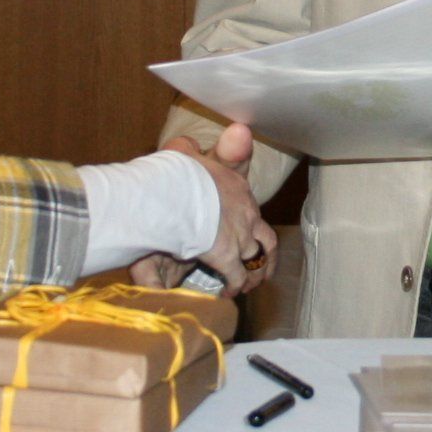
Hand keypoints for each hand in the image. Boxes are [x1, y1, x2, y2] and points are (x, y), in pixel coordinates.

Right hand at [166, 124, 275, 296]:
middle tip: (261, 268)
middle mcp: (244, 209)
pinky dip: (236, 286)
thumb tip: (210, 138)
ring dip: (256, 272)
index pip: (250, 199)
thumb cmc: (168, 172)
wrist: (166, 193)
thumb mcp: (178, 153)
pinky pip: (238, 275)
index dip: (250, 215)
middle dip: (265, 253)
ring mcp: (240, 233)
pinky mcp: (227, 255)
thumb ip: (186, 149)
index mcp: (233, 183)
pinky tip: (227, 293)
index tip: (250, 228)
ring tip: (248, 285)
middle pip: (265, 234)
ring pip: (260, 256)